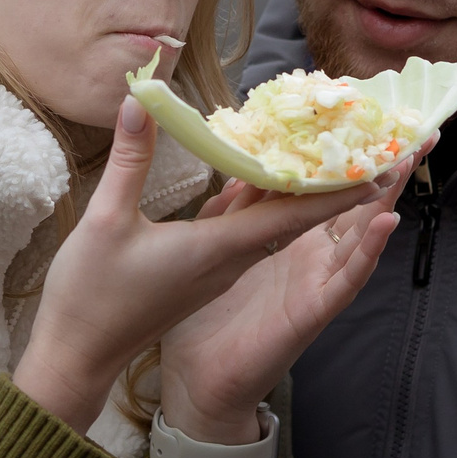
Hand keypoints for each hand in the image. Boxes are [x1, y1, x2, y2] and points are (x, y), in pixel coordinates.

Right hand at [13, 94, 382, 433]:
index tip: (380, 166)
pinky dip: (258, 200)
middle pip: (293, 216)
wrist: (76, 355)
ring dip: (296, 188)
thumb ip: (129, 160)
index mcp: (218, 250)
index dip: (337, 190)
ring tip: (321, 146)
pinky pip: (244, 230)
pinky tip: (252, 171)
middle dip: (332, 182)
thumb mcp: (105, 222)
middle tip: (366, 145)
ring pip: (269, 222)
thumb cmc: (92, 296)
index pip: (292, 215)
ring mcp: (216, 269)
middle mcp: (229, 261)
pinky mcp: (200, 272)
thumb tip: (142, 101)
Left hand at [157, 147, 415, 442]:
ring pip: (362, 237)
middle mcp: (313, 259)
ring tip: (407, 161)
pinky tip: (384, 223)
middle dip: (388, 171)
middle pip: (358, 207)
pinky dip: (368, 252)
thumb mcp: (216, 249)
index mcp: (291, 240)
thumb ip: (231, 210)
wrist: (196, 381)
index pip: (328, 192)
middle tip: (420, 130)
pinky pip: (347, 280)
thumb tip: (242, 168)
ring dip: (386, 199)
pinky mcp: (313, 312)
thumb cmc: (207, 321)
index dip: (351, 159)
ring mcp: (317, 284)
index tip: (375, 121)